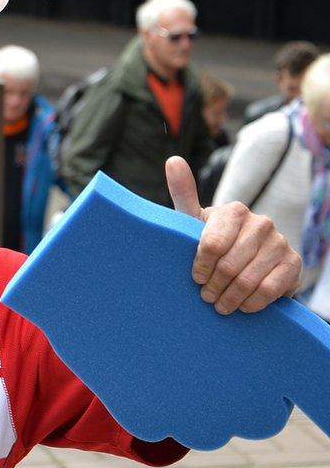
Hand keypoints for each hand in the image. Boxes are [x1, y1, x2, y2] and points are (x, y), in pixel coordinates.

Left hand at [166, 156, 301, 314]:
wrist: (247, 262)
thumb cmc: (212, 240)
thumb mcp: (193, 221)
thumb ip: (183, 194)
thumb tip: (173, 160)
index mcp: (234, 211)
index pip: (211, 245)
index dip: (200, 267)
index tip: (195, 277)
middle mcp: (261, 222)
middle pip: (228, 266)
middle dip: (213, 287)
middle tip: (205, 297)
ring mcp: (280, 242)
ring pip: (247, 280)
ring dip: (229, 298)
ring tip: (219, 305)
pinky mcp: (294, 264)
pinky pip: (269, 290)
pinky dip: (251, 303)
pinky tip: (242, 306)